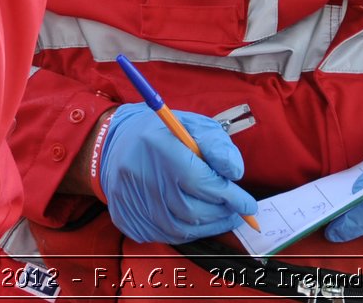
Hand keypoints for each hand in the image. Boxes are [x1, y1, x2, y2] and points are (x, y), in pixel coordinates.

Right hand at [97, 104, 257, 243]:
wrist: (115, 146)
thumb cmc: (162, 134)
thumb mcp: (193, 125)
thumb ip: (218, 145)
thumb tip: (235, 173)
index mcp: (158, 147)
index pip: (200, 181)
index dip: (229, 196)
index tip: (248, 204)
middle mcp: (141, 176)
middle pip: (192, 209)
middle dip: (222, 212)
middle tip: (237, 209)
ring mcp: (132, 202)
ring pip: (182, 228)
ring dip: (209, 226)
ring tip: (222, 216)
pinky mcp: (128, 220)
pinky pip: (166, 236)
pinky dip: (189, 232)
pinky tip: (197, 220)